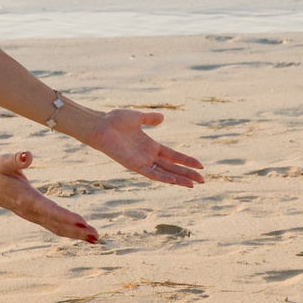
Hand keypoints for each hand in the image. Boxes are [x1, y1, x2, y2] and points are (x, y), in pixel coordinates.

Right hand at [0, 149, 99, 244]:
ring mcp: (32, 215)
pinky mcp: (34, 215)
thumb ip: (16, 159)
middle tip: (96, 236)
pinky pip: (53, 225)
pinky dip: (68, 230)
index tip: (82, 222)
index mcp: (25, 198)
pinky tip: (82, 233)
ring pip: (56, 227)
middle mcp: (29, 211)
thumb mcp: (4, 161)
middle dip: (76, 231)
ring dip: (76, 234)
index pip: (49, 209)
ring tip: (95, 238)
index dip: (65, 217)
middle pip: (56, 223)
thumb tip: (27, 155)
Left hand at [87, 108, 206, 187]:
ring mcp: (141, 161)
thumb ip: (150, 119)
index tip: (200, 165)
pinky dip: (163, 177)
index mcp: (150, 146)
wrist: (100, 125)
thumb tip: (163, 118)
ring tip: (194, 184)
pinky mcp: (134, 165)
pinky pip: (151, 174)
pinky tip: (175, 181)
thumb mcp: (137, 117)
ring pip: (165, 173)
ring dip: (179, 179)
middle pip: (172, 167)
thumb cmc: (114, 120)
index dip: (186, 160)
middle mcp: (148, 156)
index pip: (173, 156)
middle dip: (187, 174)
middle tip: (203, 180)